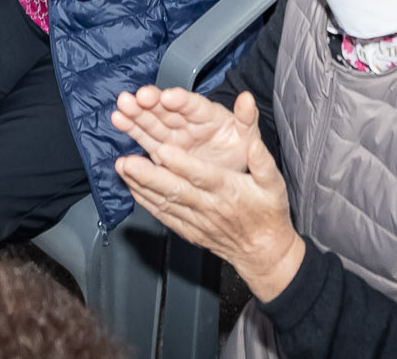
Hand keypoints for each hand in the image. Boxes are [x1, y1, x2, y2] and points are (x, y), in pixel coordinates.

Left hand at [112, 89, 303, 301]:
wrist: (263, 252)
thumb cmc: (268, 214)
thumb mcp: (274, 185)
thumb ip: (263, 162)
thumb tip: (253, 144)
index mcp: (230, 191)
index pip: (203, 176)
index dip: (182, 164)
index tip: (163, 150)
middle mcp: (210, 207)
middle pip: (176, 190)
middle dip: (149, 175)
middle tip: (128, 161)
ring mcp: (196, 221)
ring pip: (165, 202)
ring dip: (141, 186)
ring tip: (122, 168)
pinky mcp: (188, 230)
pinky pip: (164, 215)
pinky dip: (146, 202)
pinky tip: (132, 188)